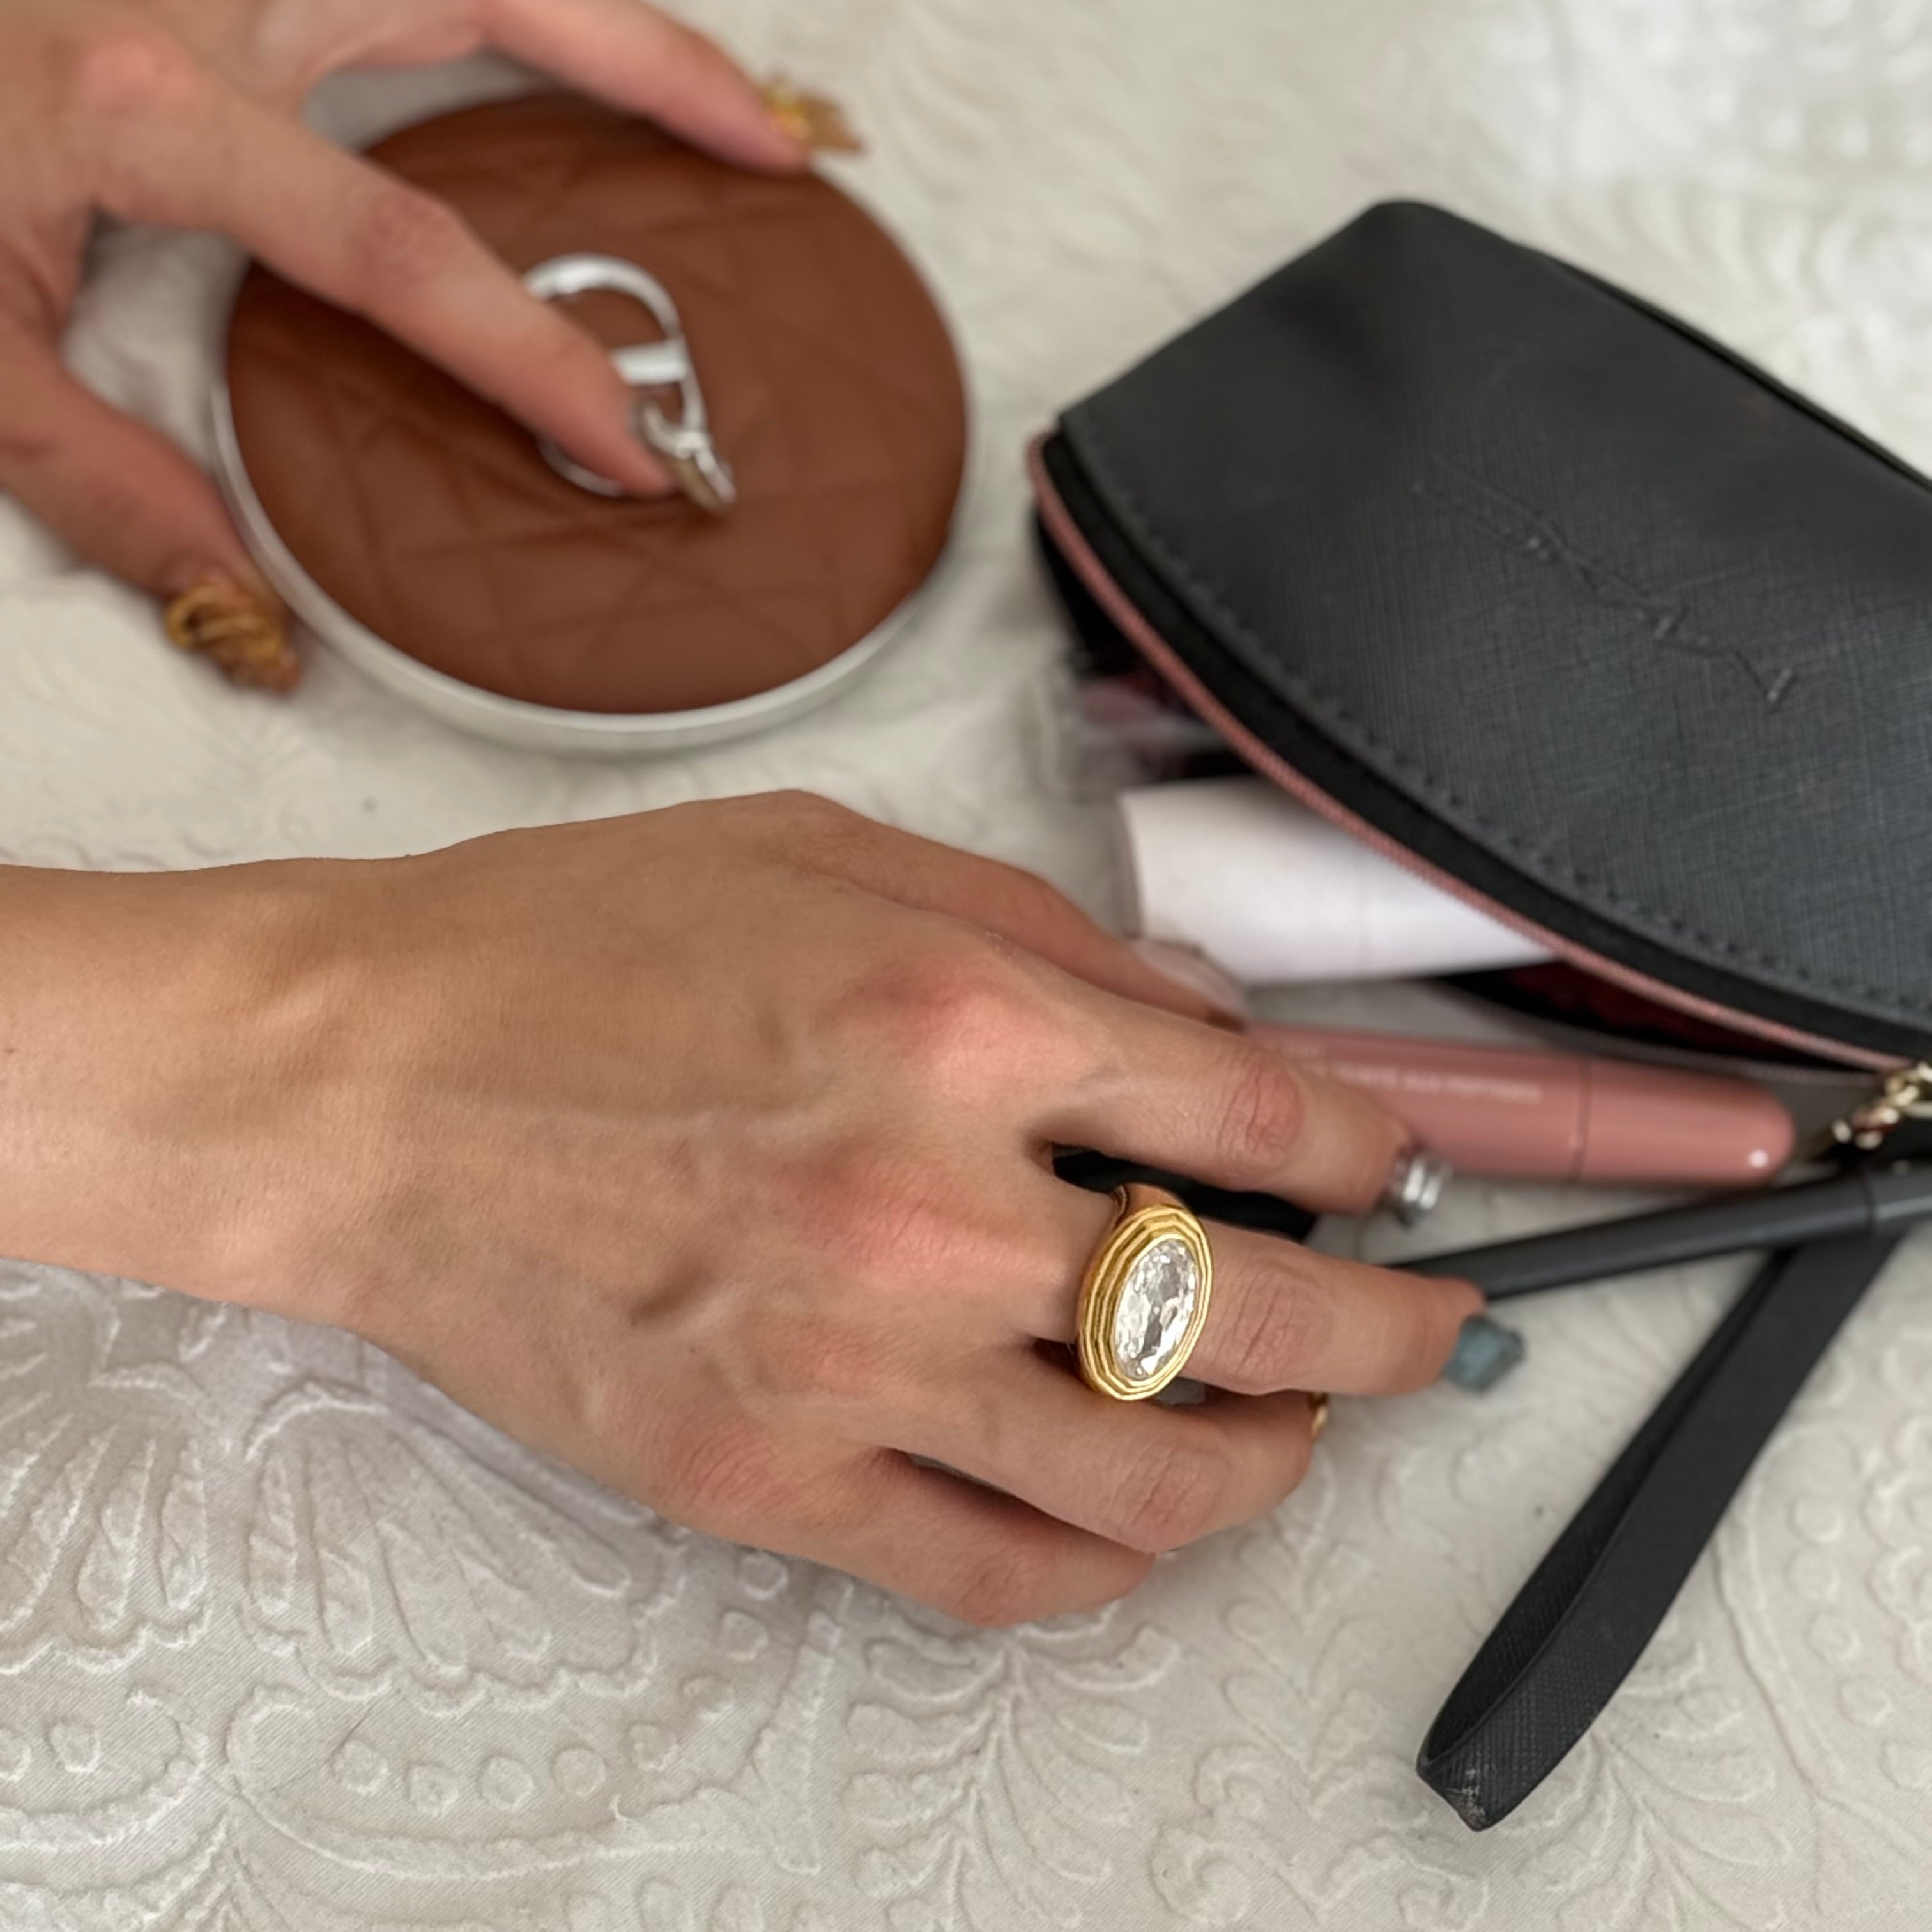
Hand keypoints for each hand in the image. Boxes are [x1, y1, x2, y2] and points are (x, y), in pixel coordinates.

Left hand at [0, 0, 803, 618]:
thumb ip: (95, 478)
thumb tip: (246, 604)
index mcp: (158, 107)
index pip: (409, 252)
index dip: (539, 353)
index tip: (631, 442)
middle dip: (662, 70)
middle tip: (781, 149)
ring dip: (604, 1)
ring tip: (718, 80)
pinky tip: (549, 33)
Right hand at [0, 795, 1480, 1624]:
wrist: (364, 1080)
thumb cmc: (574, 947)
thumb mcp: (833, 856)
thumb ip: (1045, 935)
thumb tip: (1202, 1024)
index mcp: (958, 1017)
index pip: (1261, 1110)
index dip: (1371, 1150)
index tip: (1387, 1170)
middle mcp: (929, 1205)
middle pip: (1255, 1310)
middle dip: (1391, 1327)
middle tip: (1426, 1324)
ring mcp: (852, 1366)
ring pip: (1156, 1481)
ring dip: (1274, 1463)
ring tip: (1296, 1430)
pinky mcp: (769, 1480)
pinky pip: (997, 1573)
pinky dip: (1105, 1561)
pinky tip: (1130, 1515)